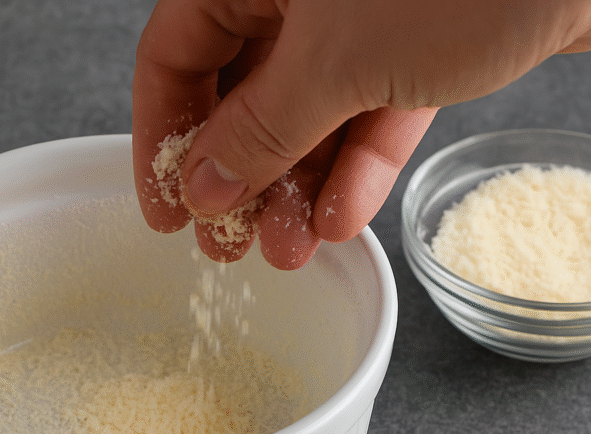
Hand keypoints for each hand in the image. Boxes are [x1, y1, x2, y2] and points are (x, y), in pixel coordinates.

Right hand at [133, 0, 590, 268]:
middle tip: (232, 249)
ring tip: (291, 253)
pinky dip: (360, 166)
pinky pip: (374, 111)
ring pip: (310, 113)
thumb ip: (261, 129)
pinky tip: (345, 219)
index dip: (165, 139)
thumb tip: (206, 186)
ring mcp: (363, 16)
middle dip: (242, 180)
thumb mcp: (335, 60)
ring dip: (299, 188)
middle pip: (243, 94)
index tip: (169, 213)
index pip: (175, 57)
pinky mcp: (425, 41)